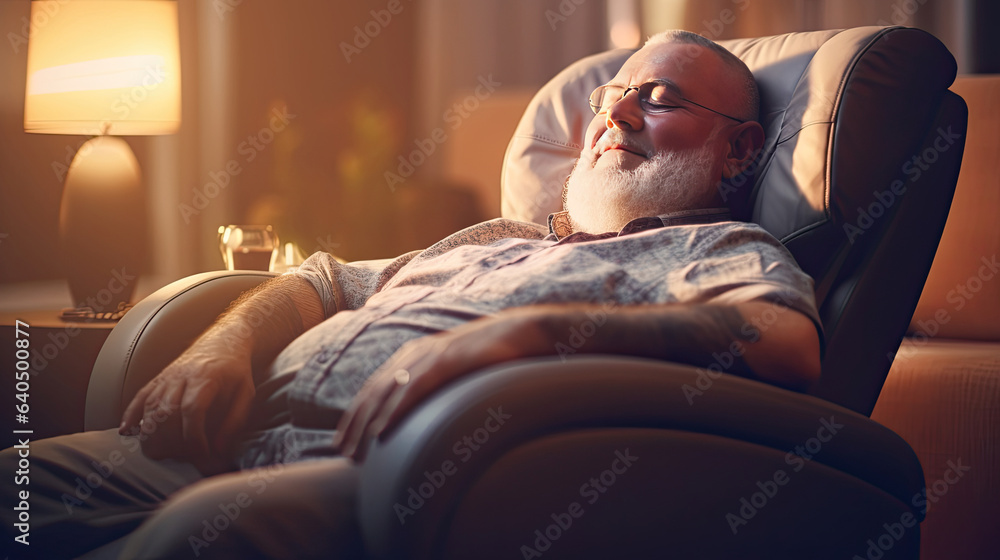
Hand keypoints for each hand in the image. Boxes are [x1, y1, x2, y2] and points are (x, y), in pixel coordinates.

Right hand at [119, 343, 254, 472]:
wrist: (224, 340)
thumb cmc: (236, 370)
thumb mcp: (246, 393)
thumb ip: (235, 421)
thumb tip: (219, 450)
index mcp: (206, 377)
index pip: (192, 409)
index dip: (193, 436)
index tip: (200, 455)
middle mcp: (182, 375)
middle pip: (167, 410)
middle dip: (171, 440)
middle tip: (181, 458)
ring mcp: (167, 376)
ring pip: (150, 405)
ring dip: (151, 433)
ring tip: (158, 454)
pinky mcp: (158, 377)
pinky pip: (140, 396)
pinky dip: (131, 414)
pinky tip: (128, 431)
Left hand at [334, 309, 556, 461]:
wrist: (521, 333)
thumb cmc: (492, 356)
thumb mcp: (456, 371)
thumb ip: (437, 385)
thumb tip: (427, 412)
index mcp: (413, 356)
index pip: (375, 388)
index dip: (356, 414)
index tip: (343, 439)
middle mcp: (414, 354)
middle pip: (373, 392)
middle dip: (354, 424)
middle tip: (341, 452)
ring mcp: (428, 356)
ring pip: (386, 394)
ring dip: (367, 425)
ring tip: (356, 452)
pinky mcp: (444, 361)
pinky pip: (412, 390)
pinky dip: (394, 412)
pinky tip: (382, 432)